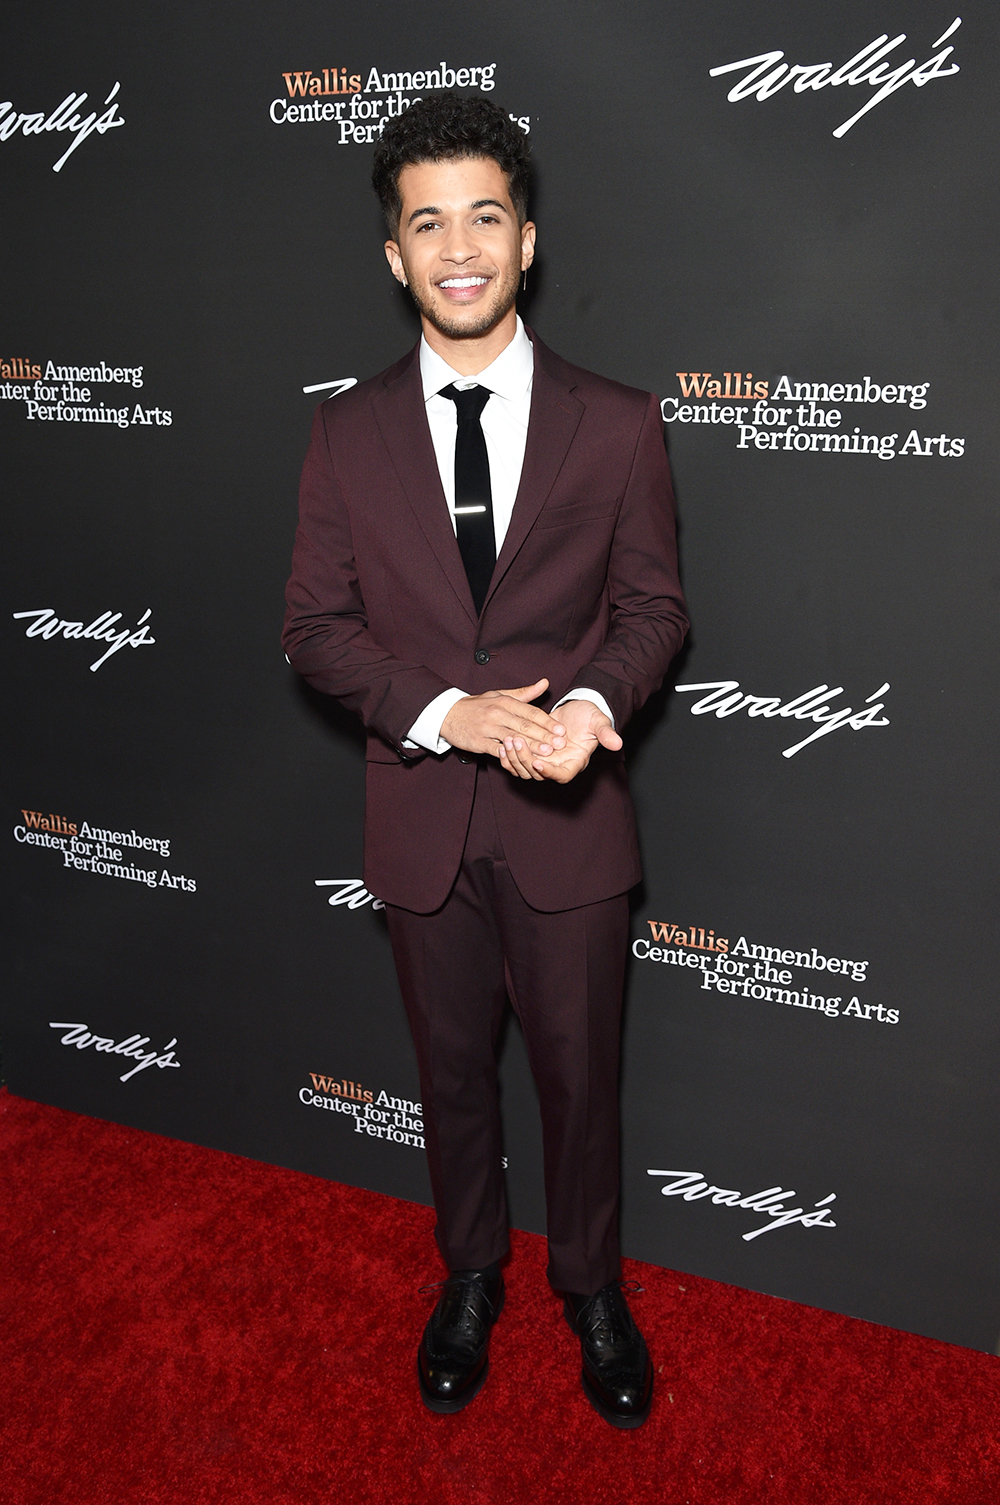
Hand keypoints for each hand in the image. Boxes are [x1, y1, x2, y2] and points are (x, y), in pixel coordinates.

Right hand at [440, 678, 566, 758]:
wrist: (448, 714)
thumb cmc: (478, 705)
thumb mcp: (500, 694)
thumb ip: (525, 693)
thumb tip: (545, 683)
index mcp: (505, 702)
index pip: (531, 712)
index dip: (547, 722)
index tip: (561, 730)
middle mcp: (498, 713)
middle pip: (525, 726)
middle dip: (544, 736)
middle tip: (560, 744)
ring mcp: (488, 728)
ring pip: (513, 738)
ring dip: (531, 746)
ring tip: (546, 753)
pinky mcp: (479, 741)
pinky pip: (496, 749)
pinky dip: (509, 754)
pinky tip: (521, 759)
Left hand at [499, 698, 621, 782]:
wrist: (579, 708)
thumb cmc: (591, 716)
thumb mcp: (599, 722)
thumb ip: (606, 734)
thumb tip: (618, 743)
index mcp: (575, 762)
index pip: (562, 776)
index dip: (549, 772)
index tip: (538, 762)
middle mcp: (559, 765)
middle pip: (539, 775)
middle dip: (525, 761)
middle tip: (516, 743)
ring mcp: (546, 761)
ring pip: (526, 770)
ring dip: (515, 758)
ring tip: (507, 741)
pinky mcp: (534, 754)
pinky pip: (518, 763)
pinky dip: (510, 756)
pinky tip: (503, 743)